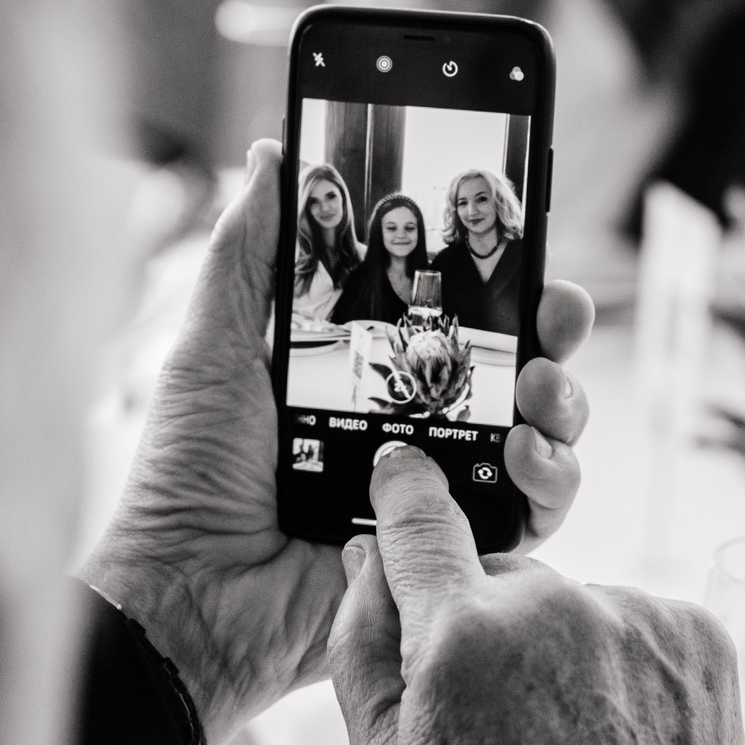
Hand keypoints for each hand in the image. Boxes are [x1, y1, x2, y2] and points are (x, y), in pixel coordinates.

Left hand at [81, 140, 595, 744]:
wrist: (184, 594)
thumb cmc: (185, 473)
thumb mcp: (215, 344)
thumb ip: (249, 249)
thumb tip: (274, 149)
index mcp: (364, 372)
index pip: (456, 311)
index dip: (503, 275)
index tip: (527, 235)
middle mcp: (414, 428)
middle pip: (518, 367)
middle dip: (554, 331)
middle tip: (557, 311)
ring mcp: (439, 493)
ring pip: (542, 438)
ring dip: (561, 402)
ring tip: (536, 392)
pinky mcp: (453, 557)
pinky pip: (532, 521)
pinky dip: (548, 484)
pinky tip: (524, 458)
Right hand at [329, 446, 744, 744]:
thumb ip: (360, 650)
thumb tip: (365, 561)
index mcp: (464, 633)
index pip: (420, 519)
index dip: (406, 494)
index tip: (403, 470)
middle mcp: (554, 604)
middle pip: (497, 574)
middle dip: (484, 621)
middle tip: (497, 713)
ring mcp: (634, 614)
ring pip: (570, 601)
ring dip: (558, 646)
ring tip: (567, 737)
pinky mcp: (696, 633)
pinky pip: (634, 622)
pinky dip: (621, 662)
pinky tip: (615, 731)